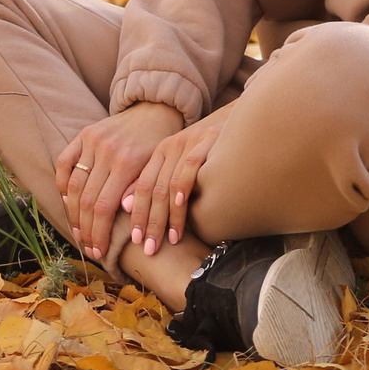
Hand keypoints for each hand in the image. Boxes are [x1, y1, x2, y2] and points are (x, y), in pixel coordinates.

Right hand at [56, 101, 184, 261]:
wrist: (153, 110)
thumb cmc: (159, 145)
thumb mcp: (158, 168)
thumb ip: (140, 190)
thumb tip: (125, 213)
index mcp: (128, 162)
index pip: (105, 207)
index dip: (99, 234)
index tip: (99, 252)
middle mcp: (107, 151)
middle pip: (87, 201)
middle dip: (86, 230)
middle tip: (89, 248)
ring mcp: (92, 141)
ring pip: (73, 186)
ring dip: (73, 214)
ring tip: (79, 232)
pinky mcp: (83, 134)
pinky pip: (64, 163)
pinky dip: (62, 184)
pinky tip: (68, 202)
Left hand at [124, 102, 232, 255]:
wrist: (244, 120)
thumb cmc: (211, 150)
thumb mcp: (180, 163)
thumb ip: (155, 181)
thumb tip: (124, 206)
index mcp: (160, 152)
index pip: (142, 186)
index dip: (136, 214)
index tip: (133, 241)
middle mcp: (171, 146)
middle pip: (153, 188)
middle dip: (150, 222)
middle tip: (149, 249)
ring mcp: (190, 142)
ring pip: (170, 184)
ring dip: (169, 215)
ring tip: (170, 240)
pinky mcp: (208, 139)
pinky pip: (190, 167)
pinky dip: (184, 189)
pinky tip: (182, 208)